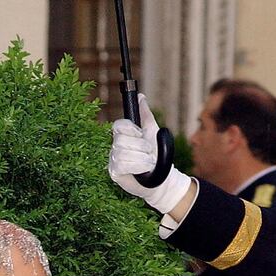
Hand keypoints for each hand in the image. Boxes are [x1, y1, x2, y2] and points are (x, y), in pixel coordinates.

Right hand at [109, 94, 191, 213]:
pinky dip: (137, 166)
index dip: (131, 129)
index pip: (118, 125)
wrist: (162, 177)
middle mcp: (115, 147)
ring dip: (141, 158)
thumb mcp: (152, 131)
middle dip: (140, 146)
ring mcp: (113, 161)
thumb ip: (145, 114)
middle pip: (120, 139)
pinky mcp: (114, 174)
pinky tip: (142, 170)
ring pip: (122, 153)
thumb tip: (141, 98)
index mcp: (123, 136)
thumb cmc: (157, 155)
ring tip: (148, 163)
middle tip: (148, 152)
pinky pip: (122, 165)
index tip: (140, 134)